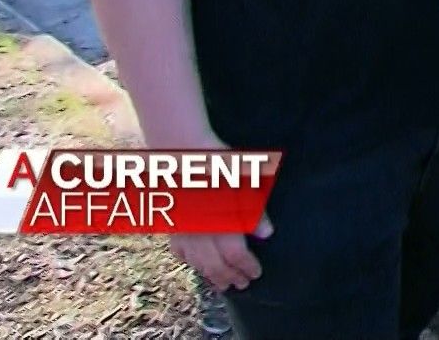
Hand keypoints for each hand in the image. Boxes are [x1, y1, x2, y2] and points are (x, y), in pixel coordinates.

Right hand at [162, 133, 271, 291]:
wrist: (182, 153)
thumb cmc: (219, 166)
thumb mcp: (245, 185)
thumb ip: (256, 212)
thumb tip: (267, 234)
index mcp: (221, 224)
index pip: (236, 255)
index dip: (247, 267)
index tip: (256, 273)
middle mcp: (200, 232)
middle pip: (215, 265)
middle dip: (230, 277)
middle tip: (242, 285)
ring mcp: (183, 230)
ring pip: (196, 262)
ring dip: (211, 275)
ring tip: (222, 283)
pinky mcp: (172, 224)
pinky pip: (179, 250)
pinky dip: (190, 261)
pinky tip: (196, 264)